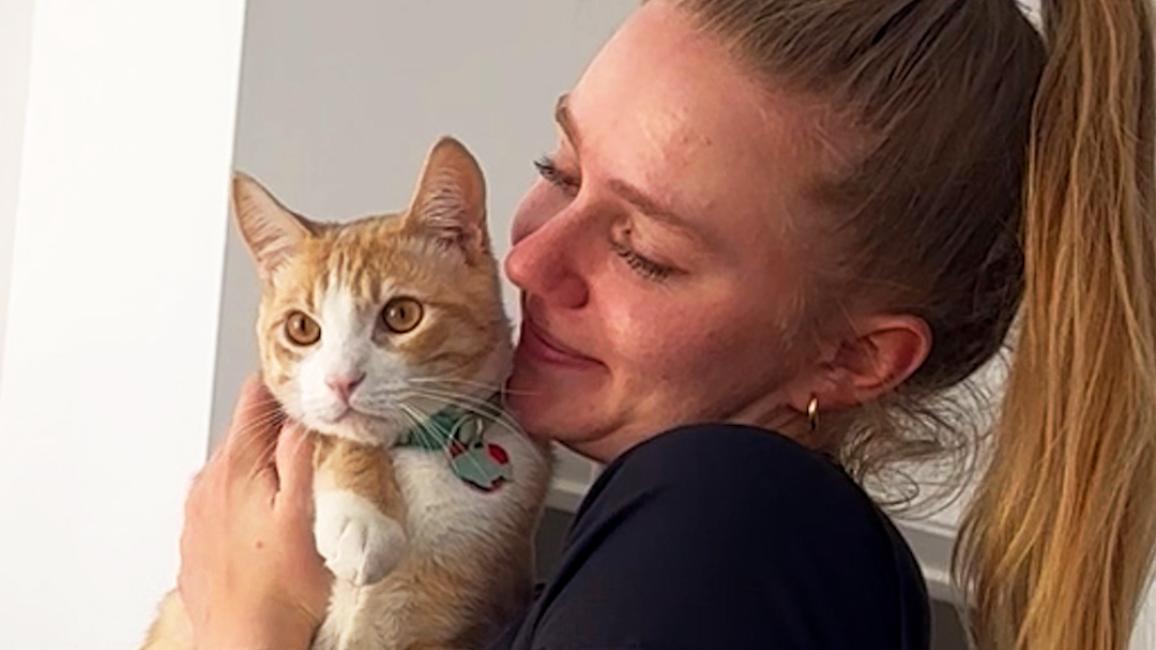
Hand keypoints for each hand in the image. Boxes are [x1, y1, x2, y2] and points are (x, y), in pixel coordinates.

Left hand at [178, 377, 330, 649]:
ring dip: (264, 464)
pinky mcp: (197, 538)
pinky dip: (248, 496)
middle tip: (317, 435)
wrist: (245, 645)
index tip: (309, 386)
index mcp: (236, 467)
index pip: (255, 398)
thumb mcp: (305, 512)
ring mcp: (198, 512)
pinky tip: (271, 519)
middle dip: (279, 427)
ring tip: (298, 481)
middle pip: (245, 431)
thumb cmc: (279, 591)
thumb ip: (300, 455)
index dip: (285, 386)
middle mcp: (208, 483)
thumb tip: (301, 413)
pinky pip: (224, 499)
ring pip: (234, 466)